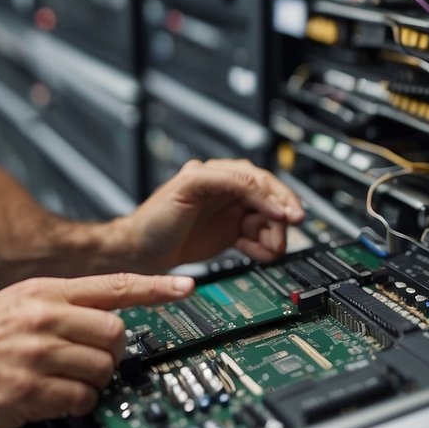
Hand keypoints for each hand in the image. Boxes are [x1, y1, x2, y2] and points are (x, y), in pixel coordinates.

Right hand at [0, 272, 193, 427]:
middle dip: (112, 353)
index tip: (186, 286)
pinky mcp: (28, 390)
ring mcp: (36, 354)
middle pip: (116, 332)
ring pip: (102, 368)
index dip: (156, 287)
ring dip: (93, 381)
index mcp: (44, 291)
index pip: (113, 284)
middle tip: (92, 361)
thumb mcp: (17, 303)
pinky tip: (53, 398)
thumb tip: (109, 311)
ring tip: (64, 381)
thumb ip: (61, 303)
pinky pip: (79, 399)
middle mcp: (43, 317)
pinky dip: (75, 403)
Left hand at [123, 158, 305, 270]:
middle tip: (288, 232)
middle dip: (281, 216)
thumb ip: (223, 179)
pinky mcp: (231, 234)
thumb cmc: (154, 218)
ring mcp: (230, 213)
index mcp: (218, 174)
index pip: (257, 180)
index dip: (274, 196)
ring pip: (267, 220)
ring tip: (268, 250)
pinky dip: (263, 247)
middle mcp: (227, 192)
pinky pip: (258, 238)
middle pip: (269, 199)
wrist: (140, 252)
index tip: (286, 215)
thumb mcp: (187, 186)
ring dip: (273, 235)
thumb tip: (257, 189)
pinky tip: (255, 253)